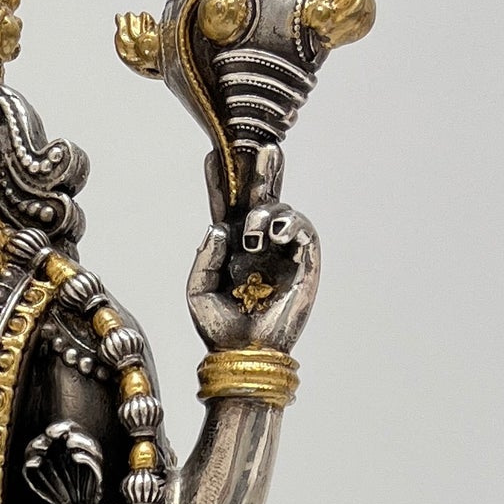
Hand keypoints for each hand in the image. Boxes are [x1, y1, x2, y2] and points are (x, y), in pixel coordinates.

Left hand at [187, 143, 318, 355]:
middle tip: (265, 149)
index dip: (221, 181)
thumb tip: (220, 227)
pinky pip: (305, 234)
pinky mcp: (304, 265)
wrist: (241, 355)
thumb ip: (206, 255)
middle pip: (262, 198)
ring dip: (270, 213)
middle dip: (264, 172)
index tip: (213, 155)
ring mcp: (283, 253)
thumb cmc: (218, 327)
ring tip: (256, 233)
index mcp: (232, 247)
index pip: (227, 206)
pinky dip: (293, 225)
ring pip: (284, 212)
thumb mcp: (198, 289)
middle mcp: (259, 245)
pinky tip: (277, 233)